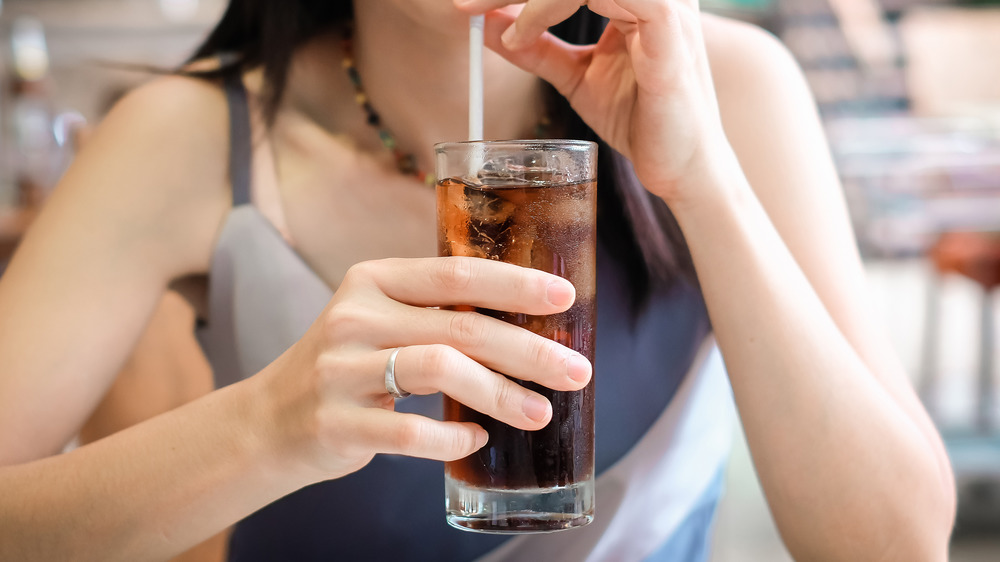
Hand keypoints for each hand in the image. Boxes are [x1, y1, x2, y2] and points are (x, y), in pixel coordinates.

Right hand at [258, 257, 591, 481]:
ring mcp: (341, 370)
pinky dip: (452, 437)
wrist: (270, 420)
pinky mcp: (337, 421)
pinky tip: (476, 439)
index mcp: (374, 280)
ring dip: (500, 394)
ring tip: (540, 413)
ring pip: (439, 369)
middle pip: (460, 325)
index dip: (515, 284)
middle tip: (576, 371)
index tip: (565, 297)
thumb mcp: (380, 320)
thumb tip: (531, 321)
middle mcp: (355, 317)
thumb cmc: (348, 366)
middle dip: (528, 349)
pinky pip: (410, 431)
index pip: (456, 273)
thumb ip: (437, 312)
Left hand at [456, 0, 733, 204]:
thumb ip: (536, 44)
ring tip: (489, 18)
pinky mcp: (667, 31)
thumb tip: (486, 22)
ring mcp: (665, 4)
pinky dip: (548, 6)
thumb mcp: (575, 75)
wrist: (679, 166)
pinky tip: (520, 33)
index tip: (466, 1)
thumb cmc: (638, 117)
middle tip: (464, 3)